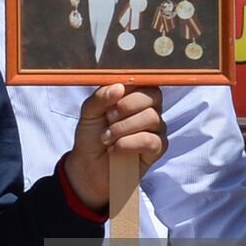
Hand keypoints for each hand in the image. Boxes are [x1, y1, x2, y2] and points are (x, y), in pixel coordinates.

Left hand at [62, 84, 166, 211]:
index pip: (145, 80)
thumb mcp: (89, 112)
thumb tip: (119, 87)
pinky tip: (114, 149)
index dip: (130, 86)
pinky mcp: (157, 148)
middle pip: (152, 96)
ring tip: (106, 138)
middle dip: (126, 106)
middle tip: (108, 118)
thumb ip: (101, 97)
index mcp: (135, 95)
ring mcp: (156, 128)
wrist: (88, 165)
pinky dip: (128, 144)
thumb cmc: (91, 135)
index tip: (114, 94)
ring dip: (124, 128)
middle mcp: (149, 109)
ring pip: (151, 118)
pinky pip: (151, 140)